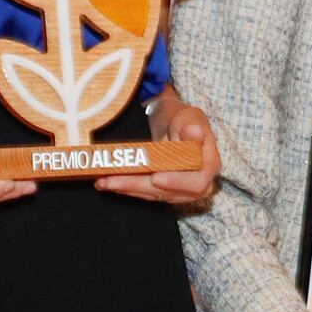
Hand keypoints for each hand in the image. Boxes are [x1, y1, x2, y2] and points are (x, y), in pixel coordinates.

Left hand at [104, 92, 220, 212]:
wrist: (175, 126)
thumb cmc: (186, 120)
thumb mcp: (192, 117)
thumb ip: (193, 127)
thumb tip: (194, 133)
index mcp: (208, 165)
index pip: (197, 182)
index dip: (177, 182)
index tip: (157, 177)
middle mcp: (197, 183)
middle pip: (169, 192)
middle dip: (139, 186)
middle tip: (114, 180)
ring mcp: (180, 190)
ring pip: (153, 194)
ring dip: (127, 188)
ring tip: (103, 181)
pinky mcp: (164, 191)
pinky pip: (145, 193)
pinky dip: (127, 187)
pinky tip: (108, 183)